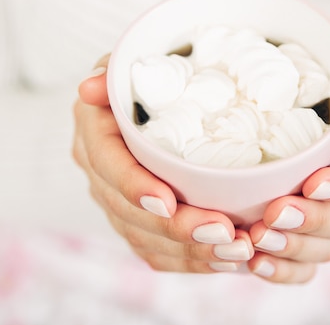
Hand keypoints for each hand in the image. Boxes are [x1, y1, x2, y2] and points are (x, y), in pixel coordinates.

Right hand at [73, 54, 253, 272]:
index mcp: (95, 134)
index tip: (168, 202)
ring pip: (147, 241)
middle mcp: (100, 176)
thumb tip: (91, 87)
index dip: (134, 186)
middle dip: (177, 228)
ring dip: (192, 252)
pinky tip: (227, 260)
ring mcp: (117, 204)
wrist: (145, 105)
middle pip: (130, 213)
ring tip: (237, 250)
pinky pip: (158, 254)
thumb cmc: (145, 81)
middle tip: (224, 232)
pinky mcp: (137, 225)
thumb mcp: (129, 67)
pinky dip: (192, 261)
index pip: (108, 165)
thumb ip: (113, 74)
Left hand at [246, 94, 329, 283]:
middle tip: (275, 212)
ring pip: (325, 250)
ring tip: (257, 237)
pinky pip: (302, 271)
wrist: (283, 120)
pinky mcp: (308, 247)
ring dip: (292, 247)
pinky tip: (255, 263)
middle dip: (312, 220)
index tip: (313, 183)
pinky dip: (279, 271)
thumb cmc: (315, 102)